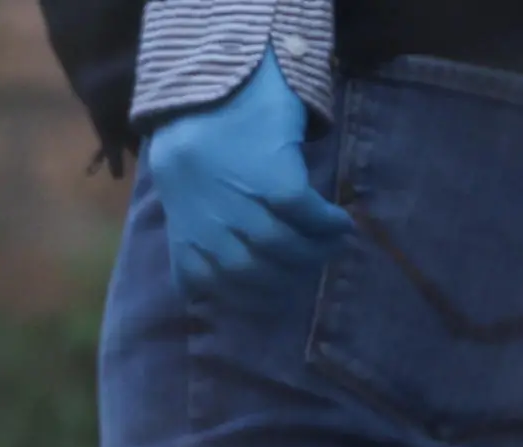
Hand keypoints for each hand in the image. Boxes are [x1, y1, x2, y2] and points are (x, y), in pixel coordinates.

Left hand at [148, 50, 352, 301]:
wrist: (221, 73)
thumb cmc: (201, 132)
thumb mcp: (181, 184)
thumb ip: (190, 229)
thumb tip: (205, 279)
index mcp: (182, 224)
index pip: (203, 283)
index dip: (239, 297)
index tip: (270, 295)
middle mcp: (208, 218)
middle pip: (251, 272)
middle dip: (286, 279)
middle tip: (310, 271)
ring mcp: (241, 199)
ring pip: (282, 248)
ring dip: (314, 254)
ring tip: (332, 247)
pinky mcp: (273, 176)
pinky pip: (306, 215)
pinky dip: (327, 225)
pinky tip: (340, 223)